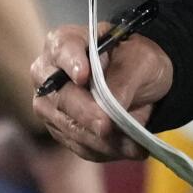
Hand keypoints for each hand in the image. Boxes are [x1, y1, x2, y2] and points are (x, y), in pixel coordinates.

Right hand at [28, 21, 172, 162]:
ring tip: (133, 145)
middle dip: (86, 114)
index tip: (83, 76)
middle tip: (106, 126)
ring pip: (70, 127)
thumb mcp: (141, 61)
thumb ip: (124, 80)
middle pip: (61, 97)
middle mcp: (50, 74)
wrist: (142, 82)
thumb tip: (113, 107)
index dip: (71, 63)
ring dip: (102, 140)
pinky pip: (81, 146)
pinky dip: (107, 150)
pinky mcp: (62, 132)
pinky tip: (130, 149)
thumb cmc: (137, 60)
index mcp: (66, 42)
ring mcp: (52, 106)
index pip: (63, 50)